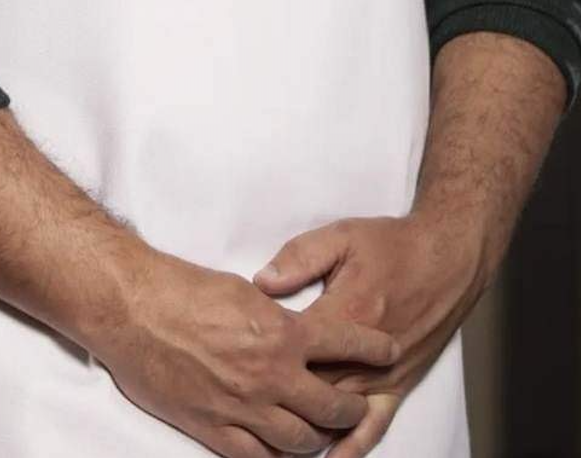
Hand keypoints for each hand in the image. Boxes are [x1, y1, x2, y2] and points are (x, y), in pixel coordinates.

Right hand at [89, 248, 398, 456]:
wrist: (127, 307)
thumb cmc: (177, 289)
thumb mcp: (240, 289)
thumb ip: (276, 317)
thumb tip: (295, 329)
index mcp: (282, 334)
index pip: (350, 346)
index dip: (376, 350)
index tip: (388, 352)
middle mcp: (270, 376)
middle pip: (335, 409)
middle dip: (352, 408)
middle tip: (353, 405)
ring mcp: (243, 407)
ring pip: (304, 442)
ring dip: (318, 438)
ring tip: (318, 431)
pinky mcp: (213, 427)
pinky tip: (280, 451)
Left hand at [253, 213, 487, 455]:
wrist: (448, 260)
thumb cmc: (391, 246)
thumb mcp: (339, 238)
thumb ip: (298, 260)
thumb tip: (261, 283)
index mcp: (344, 315)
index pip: (293, 348)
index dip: (258, 357)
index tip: (227, 362)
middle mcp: (364, 354)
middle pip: (311, 388)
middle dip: (275, 403)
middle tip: (238, 414)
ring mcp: (384, 373)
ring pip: (338, 412)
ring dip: (308, 428)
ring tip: (276, 445)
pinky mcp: (400, 382)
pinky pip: (377, 422)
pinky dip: (354, 444)